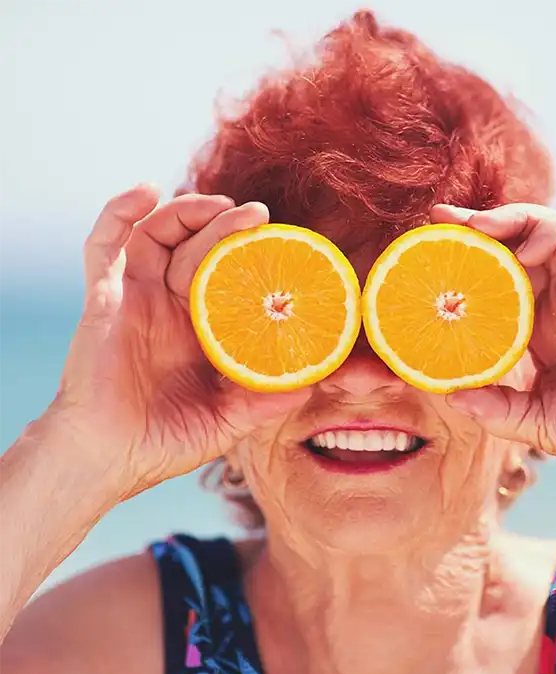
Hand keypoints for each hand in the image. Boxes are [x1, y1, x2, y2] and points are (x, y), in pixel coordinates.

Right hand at [54, 186, 310, 498]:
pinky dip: (119, 211)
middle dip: (227, 224)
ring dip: (186, 210)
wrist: (107, 460)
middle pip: (198, 246)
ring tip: (218, 204)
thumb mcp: (226, 421)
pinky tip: (146, 191)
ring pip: (157, 234)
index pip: (227, 274)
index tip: (282, 241)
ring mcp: (134, 297)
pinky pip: (104, 244)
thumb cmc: (163, 442)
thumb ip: (265, 402)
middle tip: (259, 215)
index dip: (250, 254)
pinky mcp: (102, 297)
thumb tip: (312, 385)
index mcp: (200, 328)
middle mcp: (169, 306)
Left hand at [431, 203, 555, 490]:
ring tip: (475, 224)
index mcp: (534, 328)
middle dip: (478, 227)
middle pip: (514, 247)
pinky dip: (551, 230)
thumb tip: (450, 396)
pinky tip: (523, 248)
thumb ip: (492, 409)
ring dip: (510, 219)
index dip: (467, 263)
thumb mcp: (528, 420)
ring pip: (545, 233)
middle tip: (442, 218)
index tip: (433, 255)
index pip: (495, 280)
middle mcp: (554, 303)